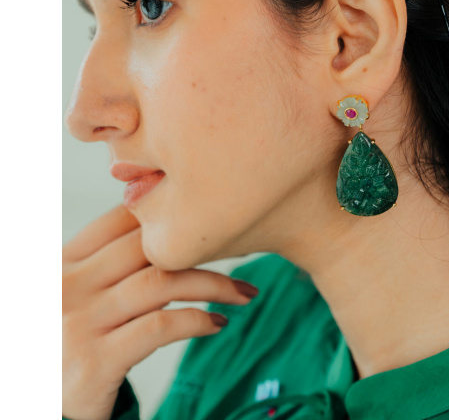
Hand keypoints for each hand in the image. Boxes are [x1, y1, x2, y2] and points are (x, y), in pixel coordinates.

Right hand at [62, 204, 258, 419]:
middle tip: (244, 255)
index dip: (171, 216)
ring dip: (213, 285)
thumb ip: (109, 262)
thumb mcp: (76, 293)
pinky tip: (216, 324)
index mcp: (63, 262)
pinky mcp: (93, 362)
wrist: (37, 409)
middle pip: (150, 248)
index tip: (212, 223)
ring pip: (162, 283)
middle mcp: (67, 286)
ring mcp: (78, 323)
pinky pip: (159, 327)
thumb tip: (168, 229)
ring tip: (243, 293)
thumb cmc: (69, 342)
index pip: (123, 219)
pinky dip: (196, 320)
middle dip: (205, 249)